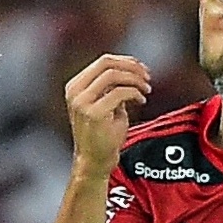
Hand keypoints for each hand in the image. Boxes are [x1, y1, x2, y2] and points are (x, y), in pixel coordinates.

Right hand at [64, 53, 151, 177]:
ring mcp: (82, 102)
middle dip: (132, 67)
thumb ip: (112, 86)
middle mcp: (75, 92)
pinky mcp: (94, 113)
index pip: (103, 61)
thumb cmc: (102, 134)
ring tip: (146, 89)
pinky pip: (120, 92)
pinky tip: (141, 100)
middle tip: (147, 77)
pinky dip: (135, 93)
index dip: (126, 61)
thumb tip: (132, 68)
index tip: (142, 69)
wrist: (94, 161)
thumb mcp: (105, 103)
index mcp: (75, 86)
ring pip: (113, 75)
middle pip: (108, 64)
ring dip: (135, 79)